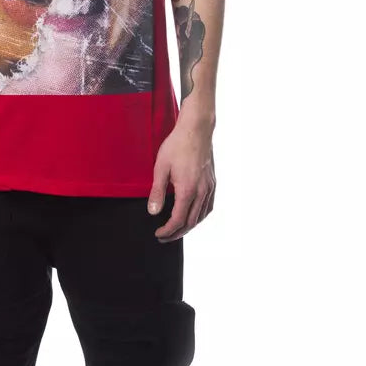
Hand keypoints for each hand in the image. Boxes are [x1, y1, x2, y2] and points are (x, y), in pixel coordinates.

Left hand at [147, 118, 215, 241]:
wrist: (196, 129)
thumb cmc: (177, 145)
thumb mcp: (161, 167)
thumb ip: (157, 192)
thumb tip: (153, 212)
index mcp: (188, 190)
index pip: (178, 220)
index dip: (167, 231)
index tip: (158, 234)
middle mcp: (202, 192)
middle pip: (191, 222)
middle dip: (177, 233)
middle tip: (165, 236)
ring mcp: (209, 187)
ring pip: (202, 216)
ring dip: (189, 226)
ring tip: (177, 229)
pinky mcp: (213, 182)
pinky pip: (209, 206)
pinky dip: (200, 216)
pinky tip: (194, 215)